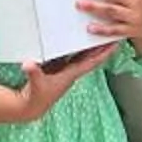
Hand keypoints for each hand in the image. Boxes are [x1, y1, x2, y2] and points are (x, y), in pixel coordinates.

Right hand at [0, 44, 119, 124]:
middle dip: (100, 46)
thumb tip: (28, 64)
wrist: (31, 107)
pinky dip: (74, 47)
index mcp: (70, 75)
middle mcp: (70, 72)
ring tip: (97, 33)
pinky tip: (76, 39)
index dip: (103, 54)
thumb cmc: (37, 97)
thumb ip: (33, 73)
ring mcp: (64, 70)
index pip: (90, 62)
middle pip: (90, 57)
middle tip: (111, 33)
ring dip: (89, 46)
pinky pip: (70, 55)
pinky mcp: (56, 68)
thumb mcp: (35, 84)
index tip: (114, 44)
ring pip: (81, 55)